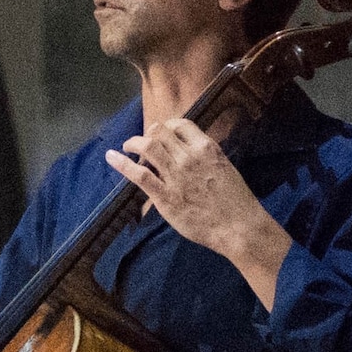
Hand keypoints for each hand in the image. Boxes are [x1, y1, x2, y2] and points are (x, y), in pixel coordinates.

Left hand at [110, 121, 292, 290]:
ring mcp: (176, 176)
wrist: (239, 227)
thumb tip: (189, 152)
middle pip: (160, 132)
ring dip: (133, 143)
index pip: (181, 124)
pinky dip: (122, 163)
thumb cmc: (235, 201)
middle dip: (148, 134)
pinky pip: (139, 175)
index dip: (167, 126)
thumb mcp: (223, 168)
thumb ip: (205, 157)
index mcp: (206, 148)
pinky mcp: (165, 197)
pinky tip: (112, 157)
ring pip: (147, 147)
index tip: (162, 134)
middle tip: (144, 143)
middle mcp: (189, 157)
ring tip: (127, 147)